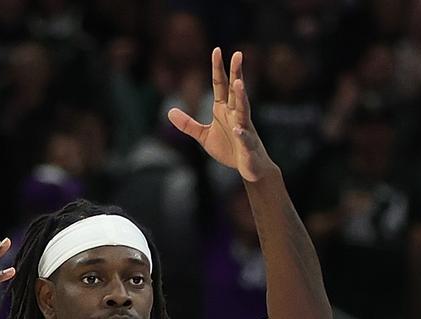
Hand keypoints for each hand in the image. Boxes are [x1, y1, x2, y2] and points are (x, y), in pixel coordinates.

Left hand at [167, 48, 274, 182]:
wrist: (250, 168)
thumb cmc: (230, 149)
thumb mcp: (204, 136)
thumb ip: (188, 124)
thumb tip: (169, 111)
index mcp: (224, 110)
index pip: (221, 85)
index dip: (218, 68)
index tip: (216, 50)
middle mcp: (236, 115)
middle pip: (235, 91)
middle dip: (236, 73)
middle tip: (238, 54)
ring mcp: (244, 129)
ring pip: (243, 110)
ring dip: (241, 97)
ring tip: (239, 83)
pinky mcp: (247, 146)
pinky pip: (244, 138)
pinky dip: (241, 134)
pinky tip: (238, 130)